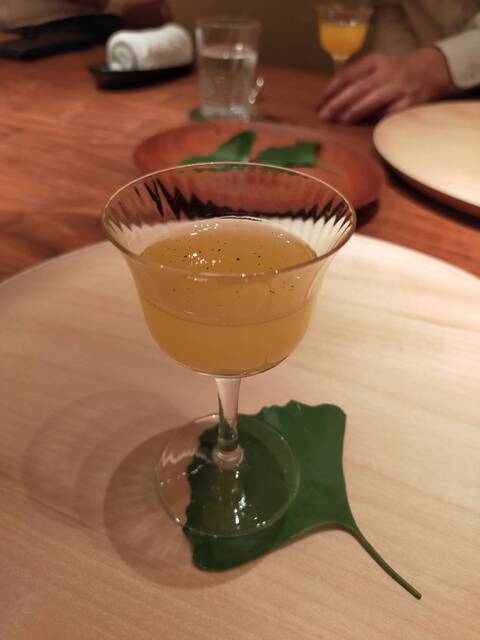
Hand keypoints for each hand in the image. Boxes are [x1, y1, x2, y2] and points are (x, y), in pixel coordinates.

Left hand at [317, 47, 453, 123]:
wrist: (430, 72)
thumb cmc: (393, 74)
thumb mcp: (375, 68)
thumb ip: (355, 80)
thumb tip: (327, 102)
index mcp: (375, 61)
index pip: (348, 75)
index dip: (331, 90)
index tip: (319, 104)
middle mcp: (388, 72)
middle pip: (358, 88)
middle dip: (339, 103)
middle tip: (324, 116)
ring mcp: (400, 86)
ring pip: (375, 98)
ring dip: (357, 110)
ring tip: (341, 120)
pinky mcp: (411, 102)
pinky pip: (392, 111)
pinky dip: (379, 118)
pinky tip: (367, 126)